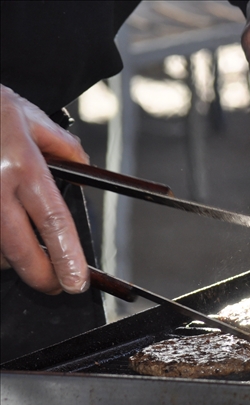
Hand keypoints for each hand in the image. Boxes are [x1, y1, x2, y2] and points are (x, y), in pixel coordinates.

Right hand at [0, 84, 89, 293]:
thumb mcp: (27, 115)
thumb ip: (60, 144)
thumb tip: (84, 166)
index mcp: (21, 163)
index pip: (53, 220)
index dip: (66, 256)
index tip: (77, 281)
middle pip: (19, 249)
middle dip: (41, 276)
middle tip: (58, 286)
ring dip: (12, 261)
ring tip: (29, 257)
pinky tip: (3, 245)